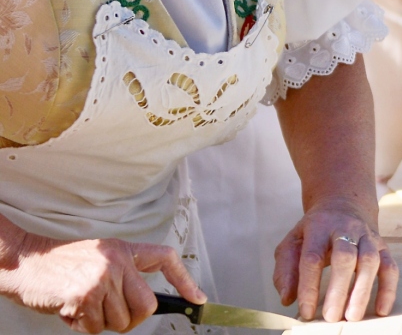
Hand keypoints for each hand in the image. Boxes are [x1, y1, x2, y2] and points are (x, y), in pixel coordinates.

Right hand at [0, 235, 204, 333]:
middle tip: (107, 314)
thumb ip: (123, 276)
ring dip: (100, 323)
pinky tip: (70, 309)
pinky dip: (81, 327)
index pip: (165, 258)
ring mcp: (102, 277)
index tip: (198, 300)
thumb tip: (146, 305)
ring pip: (121, 321)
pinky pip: (95, 329)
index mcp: (124, 249)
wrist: (27, 262)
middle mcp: (118, 260)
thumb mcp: (100, 259)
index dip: (185, 280)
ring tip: (82, 305)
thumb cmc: (63, 265)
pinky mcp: (85, 295)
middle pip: (147, 305)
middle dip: (130, 318)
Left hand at [273, 197, 397, 322]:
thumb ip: (286, 270)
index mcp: (319, 227)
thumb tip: (288, 298)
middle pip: (344, 257)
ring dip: (362, 290)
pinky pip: (390, 266)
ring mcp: (367, 236)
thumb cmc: (315, 231)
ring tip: (353, 317)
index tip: (306, 312)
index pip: (312, 257)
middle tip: (331, 317)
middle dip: (338, 289)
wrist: (343, 204)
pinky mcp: (382, 246)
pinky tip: (381, 310)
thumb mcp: (293, 242)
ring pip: (370, 260)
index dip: (308, 286)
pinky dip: (388, 289)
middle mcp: (345, 228)